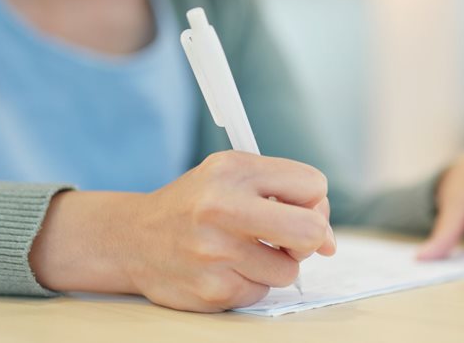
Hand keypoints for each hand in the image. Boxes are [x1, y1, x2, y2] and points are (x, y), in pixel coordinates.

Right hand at [30, 151, 335, 311]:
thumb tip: (331, 242)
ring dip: (276, 264)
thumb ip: (285, 196)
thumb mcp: (232, 177)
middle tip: (291, 239)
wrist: (133, 238)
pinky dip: (250, 283)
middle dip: (311, 238)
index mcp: (232, 170)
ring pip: (289, 270)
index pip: (313, 185)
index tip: (297, 208)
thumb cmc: (195, 204)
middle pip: (311, 231)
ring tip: (244, 251)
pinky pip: (261, 292)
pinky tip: (224, 269)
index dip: (313, 201)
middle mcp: (222, 207)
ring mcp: (216, 252)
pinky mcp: (212, 290)